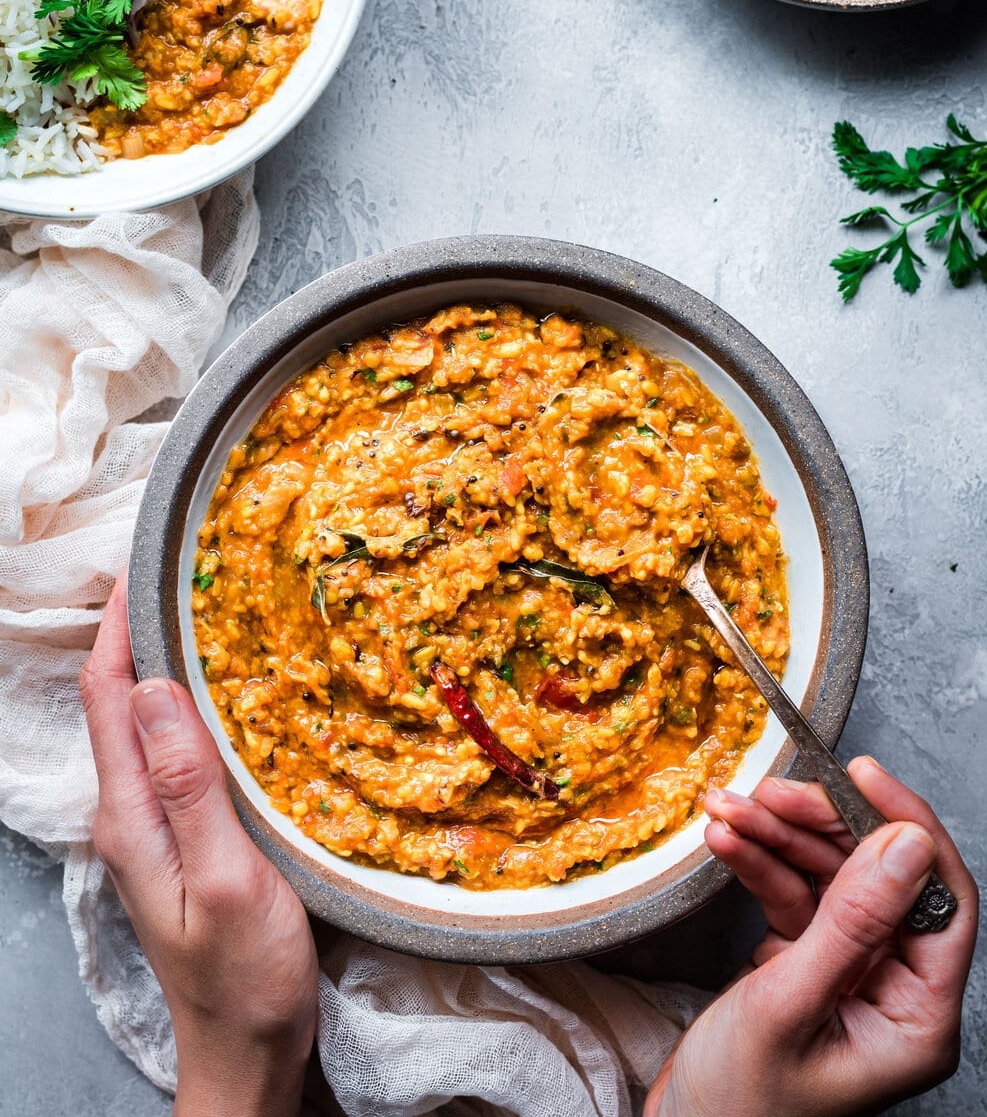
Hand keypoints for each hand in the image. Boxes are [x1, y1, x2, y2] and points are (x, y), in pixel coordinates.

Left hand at [80, 576, 318, 1116]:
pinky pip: (176, 752)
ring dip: (165, 665)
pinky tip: (229, 694)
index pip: (109, 698)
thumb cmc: (244, 976)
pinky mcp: (182, 836)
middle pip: (120, 703)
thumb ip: (187, 786)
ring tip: (207, 614)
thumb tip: (155, 690)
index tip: (143, 566)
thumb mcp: (226, 879)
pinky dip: (193, 706)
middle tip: (184, 573)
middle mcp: (130, 813)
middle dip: (138, 632)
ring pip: (147, 725)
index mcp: (130, 815)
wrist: (247, 1050)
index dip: (118, 628)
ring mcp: (154, 827)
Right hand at [645, 758, 977, 1116]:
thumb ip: (850, 921)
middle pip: (877, 877)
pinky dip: (757, 863)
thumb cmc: (740, 1103)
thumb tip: (905, 844)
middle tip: (770, 792)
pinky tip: (727, 841)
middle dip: (820, 826)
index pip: (940, 900)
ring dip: (776, 837)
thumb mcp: (790, 1005)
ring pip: (828, 877)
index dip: (905, 827)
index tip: (861, 776)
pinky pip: (792, 895)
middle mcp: (894, 989)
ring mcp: (849, 972)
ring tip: (728, 810)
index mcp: (918, 1017)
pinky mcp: (806, 962)